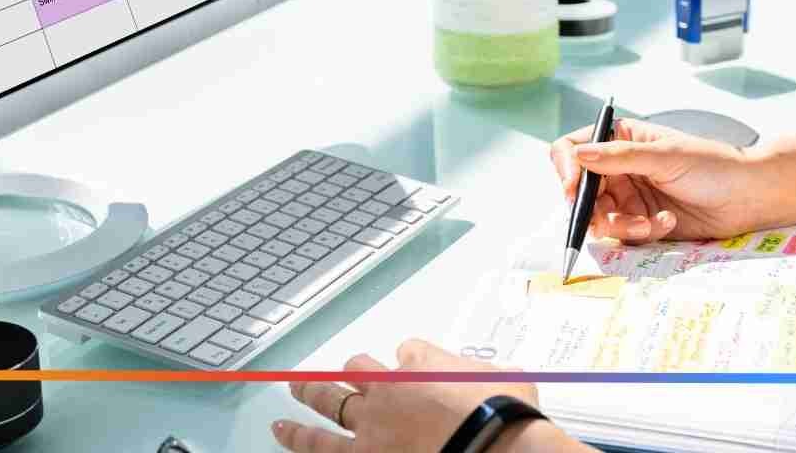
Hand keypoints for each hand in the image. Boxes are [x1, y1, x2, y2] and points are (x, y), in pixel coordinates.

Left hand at [274, 339, 554, 452]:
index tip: (407, 367)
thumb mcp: (508, 380)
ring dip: (305, 403)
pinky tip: (289, 440)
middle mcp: (388, 391)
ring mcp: (372, 427)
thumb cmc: (503, 413)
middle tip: (314, 377)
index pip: (406, 352)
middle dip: (338, 373)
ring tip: (286, 408)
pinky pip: (326, 449)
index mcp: (421, 366)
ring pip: (328, 406)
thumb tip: (497, 378)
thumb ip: (487, 376)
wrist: (490, 445)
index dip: (408, 361)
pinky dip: (305, 444)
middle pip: (354, 371)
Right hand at [548, 116, 765, 242]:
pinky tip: (667, 223)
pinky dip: (641, 233)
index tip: (573, 188)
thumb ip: (620, 157)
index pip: (573, 150)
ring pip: (599, 218)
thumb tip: (579, 155)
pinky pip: (622, 235)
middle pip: (580, 192)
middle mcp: (618, 167)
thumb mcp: (665, 156)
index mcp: (620, 139)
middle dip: (594, 209)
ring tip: (651, 223)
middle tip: (616, 219)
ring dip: (622, 225)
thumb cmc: (712, 164)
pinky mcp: (641, 222)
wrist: (748, 197)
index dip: (567, 169)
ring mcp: (629, 196)